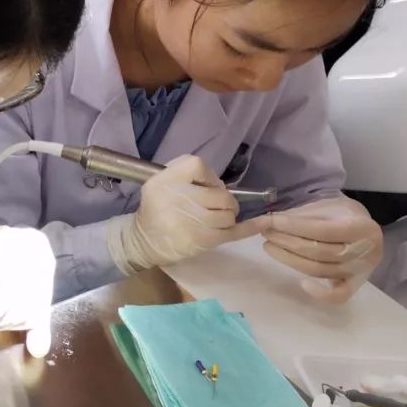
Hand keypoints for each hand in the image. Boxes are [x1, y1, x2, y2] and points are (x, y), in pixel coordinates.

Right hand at [110, 154, 268, 270]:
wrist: (144, 241)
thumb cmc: (157, 208)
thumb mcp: (160, 182)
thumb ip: (185, 172)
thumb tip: (219, 183)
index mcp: (165, 180)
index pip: (197, 166)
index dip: (210, 177)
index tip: (208, 187)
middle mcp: (177, 198)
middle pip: (220, 193)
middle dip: (224, 200)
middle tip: (217, 206)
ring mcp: (190, 222)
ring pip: (228, 214)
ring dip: (228, 215)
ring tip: (217, 219)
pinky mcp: (200, 240)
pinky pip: (233, 232)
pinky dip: (250, 227)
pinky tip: (262, 222)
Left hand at [262, 196, 382, 304]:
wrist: (362, 227)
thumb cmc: (340, 214)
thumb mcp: (325, 206)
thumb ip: (301, 215)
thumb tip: (268, 221)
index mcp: (363, 227)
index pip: (324, 230)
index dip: (294, 226)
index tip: (271, 221)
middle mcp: (367, 252)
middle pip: (320, 252)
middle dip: (287, 242)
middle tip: (266, 232)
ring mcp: (362, 271)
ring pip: (320, 270)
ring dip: (290, 259)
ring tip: (269, 245)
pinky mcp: (355, 285)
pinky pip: (339, 296)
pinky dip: (321, 294)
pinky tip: (301, 284)